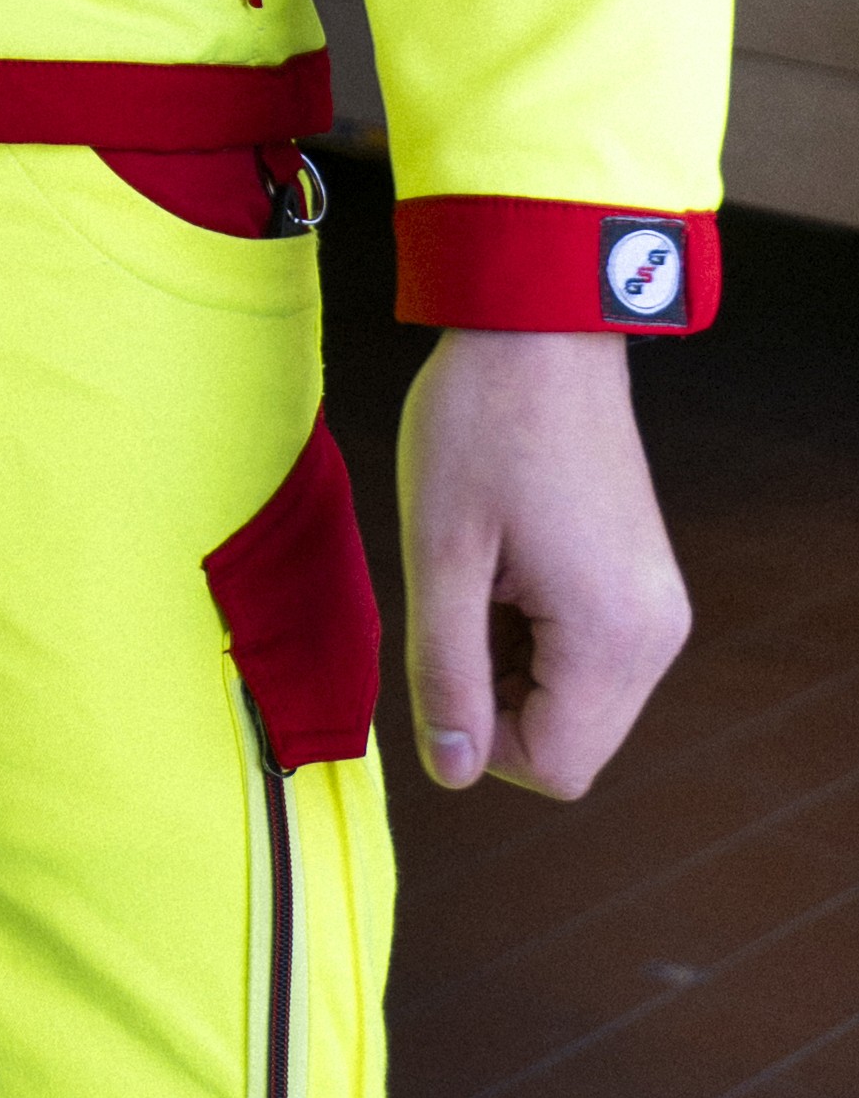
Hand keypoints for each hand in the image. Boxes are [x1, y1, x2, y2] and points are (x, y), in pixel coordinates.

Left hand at [399, 327, 688, 795]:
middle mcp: (656, 636)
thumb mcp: (440, 550)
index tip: (445, 649)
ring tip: (485, 570)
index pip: (551, 768)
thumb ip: (446, 671)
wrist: (541, 328)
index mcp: (612, 638)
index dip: (480, 736)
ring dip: (516, 665)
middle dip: (499, 700)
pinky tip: (511, 561)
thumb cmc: (481, 423)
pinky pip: (592, 657)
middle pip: (573, 744)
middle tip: (461, 600)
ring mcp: (659, 609)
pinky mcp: (647, 583)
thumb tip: (452, 768)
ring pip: (580, 703)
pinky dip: (541, 636)